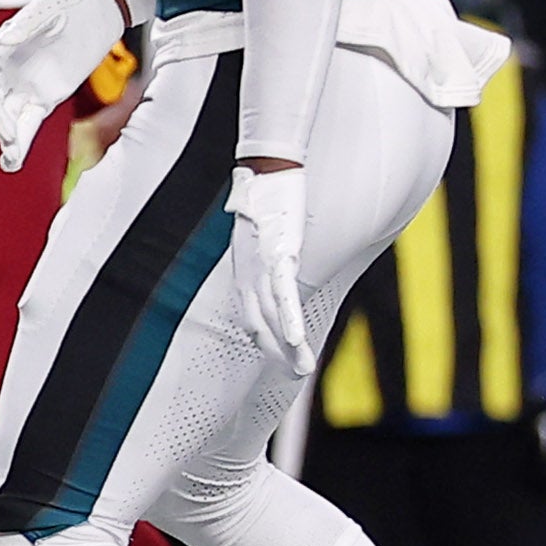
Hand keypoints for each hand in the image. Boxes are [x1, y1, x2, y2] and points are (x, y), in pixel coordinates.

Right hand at [0, 0, 134, 171]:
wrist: (98, 11)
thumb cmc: (69, 3)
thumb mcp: (49, 9)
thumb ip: (27, 25)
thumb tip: (6, 40)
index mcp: (1, 48)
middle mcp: (8, 70)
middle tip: (10, 135)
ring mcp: (25, 86)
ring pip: (8, 116)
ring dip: (7, 138)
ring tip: (10, 160)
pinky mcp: (44, 99)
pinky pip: (29, 123)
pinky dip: (22, 142)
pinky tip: (14, 161)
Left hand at [219, 162, 310, 371]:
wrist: (266, 169)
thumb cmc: (263, 198)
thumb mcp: (259, 233)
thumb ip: (264, 253)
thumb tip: (272, 259)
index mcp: (243, 271)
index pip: (250, 315)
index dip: (262, 339)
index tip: (276, 359)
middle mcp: (247, 273)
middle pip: (258, 322)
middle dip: (275, 353)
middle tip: (294, 376)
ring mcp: (261, 265)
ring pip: (272, 315)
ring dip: (287, 347)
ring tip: (302, 370)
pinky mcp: (279, 255)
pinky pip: (283, 293)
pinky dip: (288, 318)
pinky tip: (295, 340)